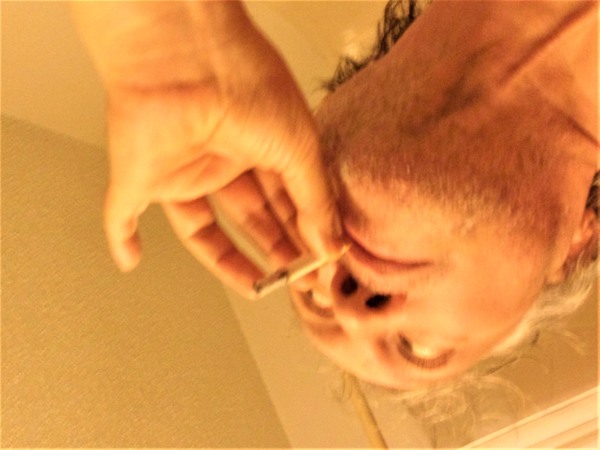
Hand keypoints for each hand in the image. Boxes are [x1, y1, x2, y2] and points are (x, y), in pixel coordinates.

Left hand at [85, 4, 342, 297]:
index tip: (321, 262)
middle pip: (252, 218)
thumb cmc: (243, 81)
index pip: (286, 200)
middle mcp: (222, 157)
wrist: (184, 56)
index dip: (304, 233)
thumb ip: (314, 201)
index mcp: (262, 143)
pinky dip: (123, 238)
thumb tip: (331, 244)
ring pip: (203, 227)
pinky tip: (130, 258)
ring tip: (261, 285)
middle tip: (300, 279)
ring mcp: (181, 169)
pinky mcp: (142, 176)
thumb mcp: (298, 148)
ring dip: (230, 260)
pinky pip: (123, 214)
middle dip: (278, 250)